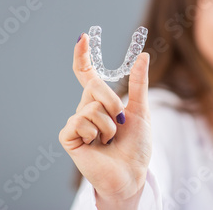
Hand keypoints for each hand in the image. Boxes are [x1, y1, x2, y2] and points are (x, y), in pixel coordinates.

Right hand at [58, 33, 151, 206]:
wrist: (131, 174)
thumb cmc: (136, 146)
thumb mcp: (141, 110)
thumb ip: (139, 84)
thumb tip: (143, 56)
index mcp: (101, 101)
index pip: (87, 74)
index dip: (83, 56)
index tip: (83, 37)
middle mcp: (86, 108)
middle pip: (93, 86)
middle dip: (113, 102)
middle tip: (121, 120)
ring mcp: (76, 122)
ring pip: (91, 106)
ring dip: (109, 125)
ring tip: (109, 140)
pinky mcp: (69, 136)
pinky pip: (80, 121)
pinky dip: (95, 133)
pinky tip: (96, 145)